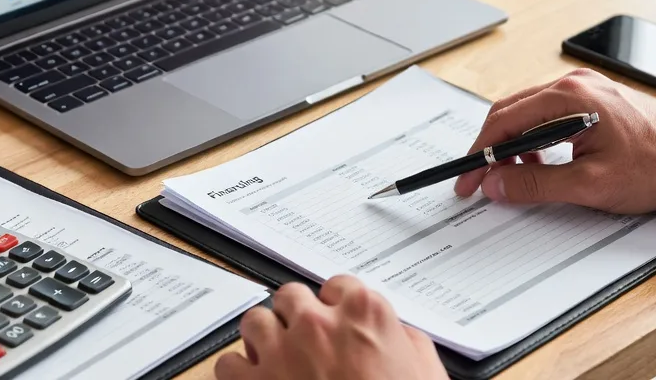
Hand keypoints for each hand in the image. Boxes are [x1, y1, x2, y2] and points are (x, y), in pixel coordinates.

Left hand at [214, 276, 447, 379]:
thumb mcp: (426, 373)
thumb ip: (407, 343)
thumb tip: (397, 336)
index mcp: (364, 314)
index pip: (338, 284)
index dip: (337, 304)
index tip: (336, 317)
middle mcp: (318, 325)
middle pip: (291, 296)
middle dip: (296, 315)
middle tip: (305, 337)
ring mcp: (282, 352)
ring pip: (255, 321)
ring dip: (264, 337)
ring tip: (277, 356)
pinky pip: (228, 364)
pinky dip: (238, 372)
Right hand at [454, 69, 655, 213]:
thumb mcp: (590, 185)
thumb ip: (536, 184)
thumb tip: (497, 185)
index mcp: (570, 97)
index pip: (504, 121)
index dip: (480, 153)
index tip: (468, 179)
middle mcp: (575, 84)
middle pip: (511, 112)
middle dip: (490, 148)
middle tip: (479, 181)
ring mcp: (586, 88)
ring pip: (528, 112)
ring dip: (512, 143)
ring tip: (512, 177)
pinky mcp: (595, 99)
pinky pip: (548, 113)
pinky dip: (534, 137)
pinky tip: (540, 161)